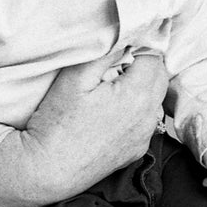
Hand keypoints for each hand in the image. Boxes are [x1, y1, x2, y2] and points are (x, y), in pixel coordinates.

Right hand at [0, 52, 168, 206]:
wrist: (47, 170)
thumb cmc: (56, 124)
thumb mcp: (75, 78)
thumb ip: (104, 52)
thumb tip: (124, 36)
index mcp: (138, 95)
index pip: (154, 57)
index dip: (139, 47)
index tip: (121, 46)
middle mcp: (148, 118)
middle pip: (160, 78)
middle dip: (144, 65)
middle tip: (118, 62)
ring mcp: (143, 137)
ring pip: (155, 100)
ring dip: (141, 88)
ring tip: (113, 87)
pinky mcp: (135, 151)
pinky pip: (146, 122)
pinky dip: (136, 111)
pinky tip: (112, 111)